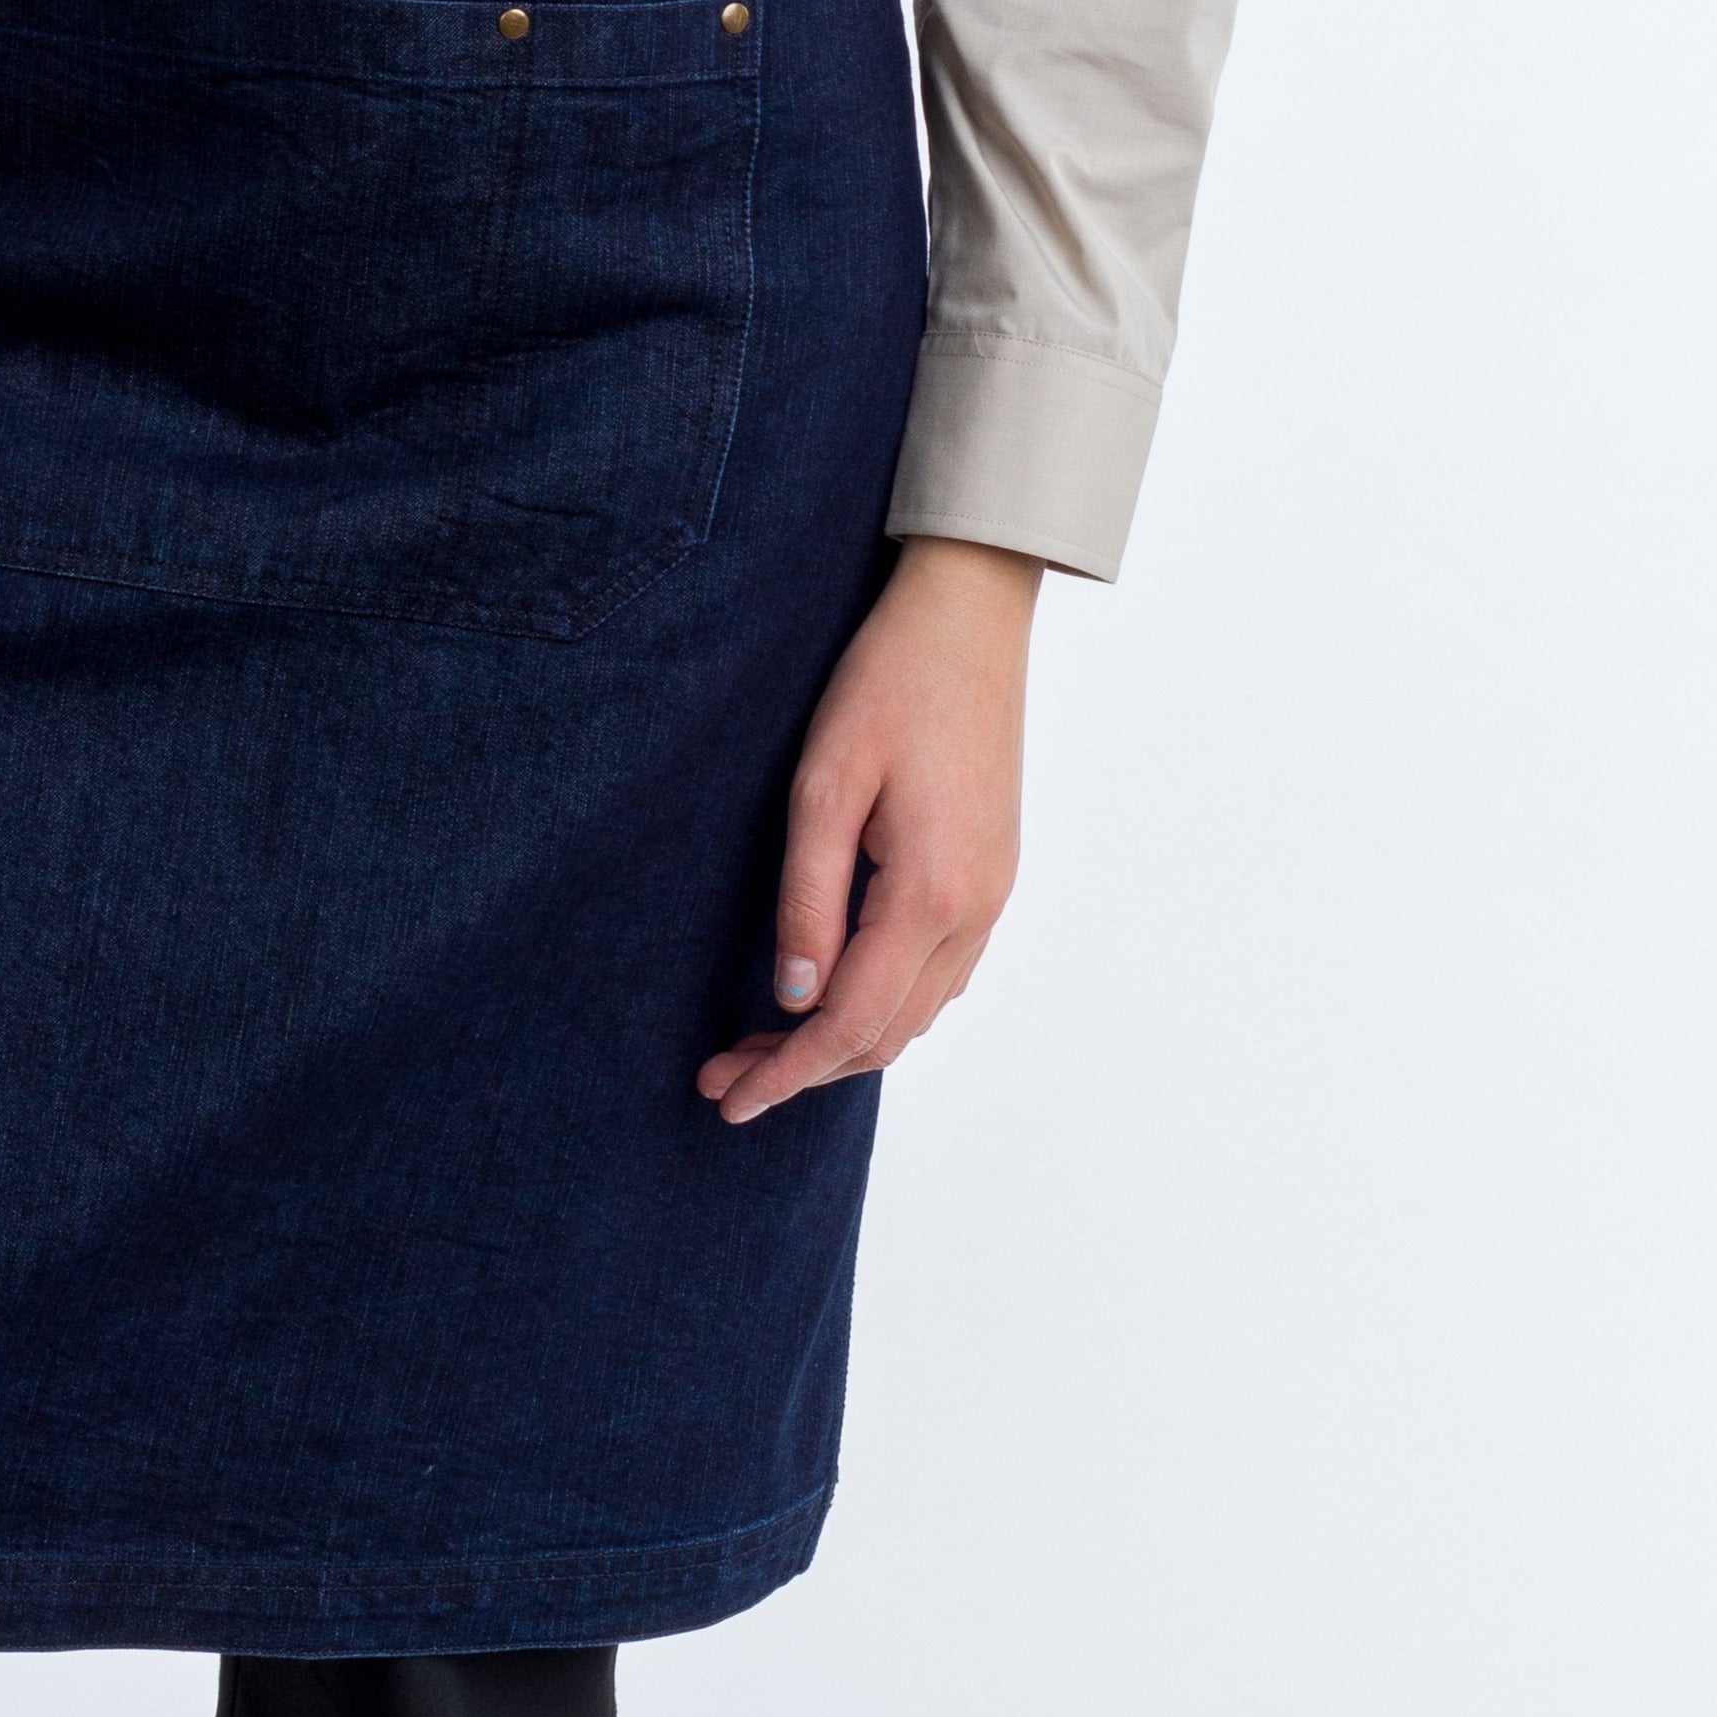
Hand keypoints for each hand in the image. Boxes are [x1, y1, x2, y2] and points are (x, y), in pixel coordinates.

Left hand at [698, 539, 1039, 1124]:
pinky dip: (883, 1007)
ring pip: (917, 1013)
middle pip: (886, 1034)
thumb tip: (792, 996)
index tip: (727, 1097)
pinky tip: (833, 995)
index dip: (786, 1071)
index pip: (851, 1021)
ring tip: (763, 1046)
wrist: (971, 619)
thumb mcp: (824, 783)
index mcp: (931, 892)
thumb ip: (808, 898)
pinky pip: (939, 975)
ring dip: (842, 1042)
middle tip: (723, 1076)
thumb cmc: (888, 683)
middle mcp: (975, 911)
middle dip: (803, 1068)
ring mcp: (992, 896)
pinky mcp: (992, 875)